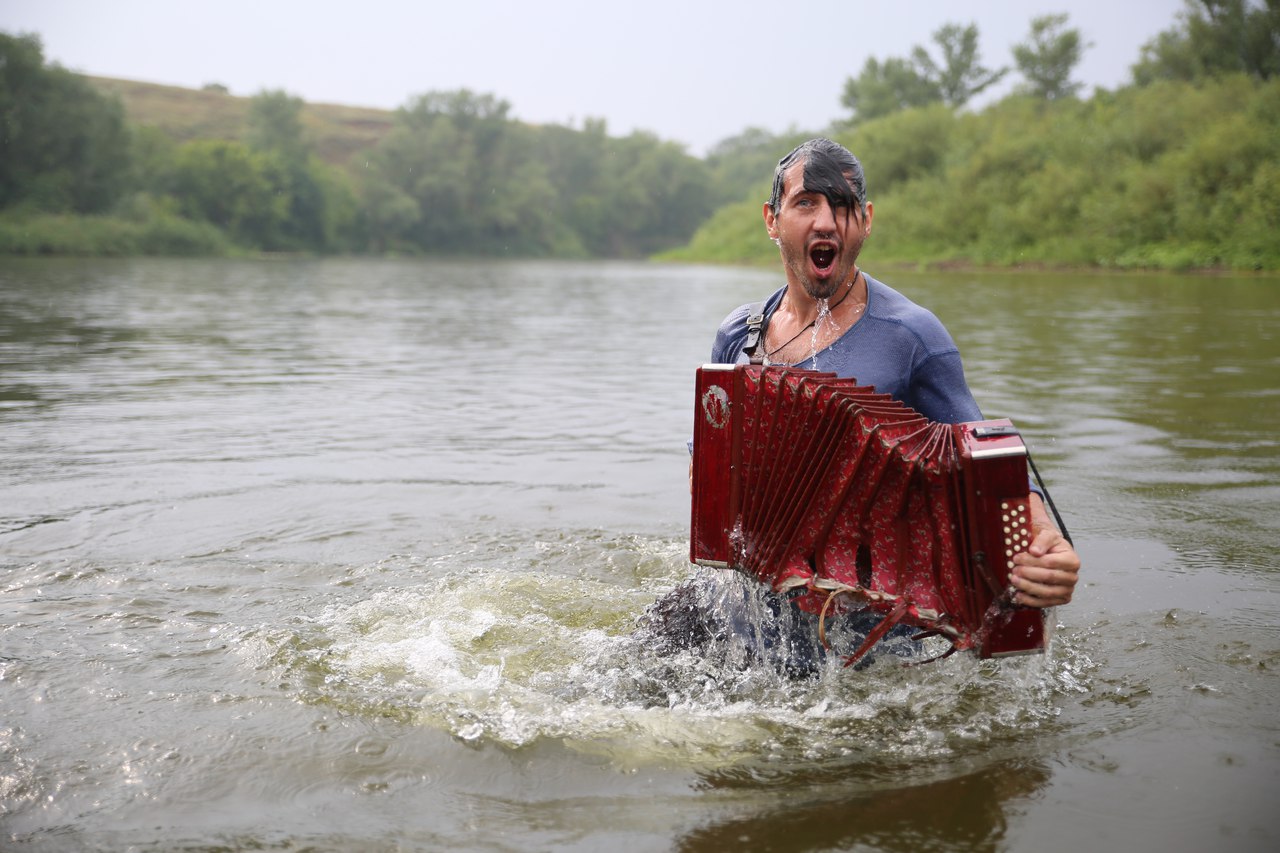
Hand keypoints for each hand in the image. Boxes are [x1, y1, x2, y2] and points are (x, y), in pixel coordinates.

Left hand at [1009, 493, 1079, 607]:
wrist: (1054, 555)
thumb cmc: (1051, 545)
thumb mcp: (1048, 535)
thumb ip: (1042, 540)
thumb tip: (1035, 551)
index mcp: (1072, 560)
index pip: (1050, 562)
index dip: (1032, 561)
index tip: (1016, 558)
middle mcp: (1073, 577)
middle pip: (1049, 577)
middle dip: (1028, 574)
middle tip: (1014, 570)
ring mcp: (1068, 590)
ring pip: (1047, 592)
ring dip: (1028, 587)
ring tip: (1014, 581)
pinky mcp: (1061, 599)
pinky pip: (1046, 603)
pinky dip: (1031, 601)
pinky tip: (1018, 595)